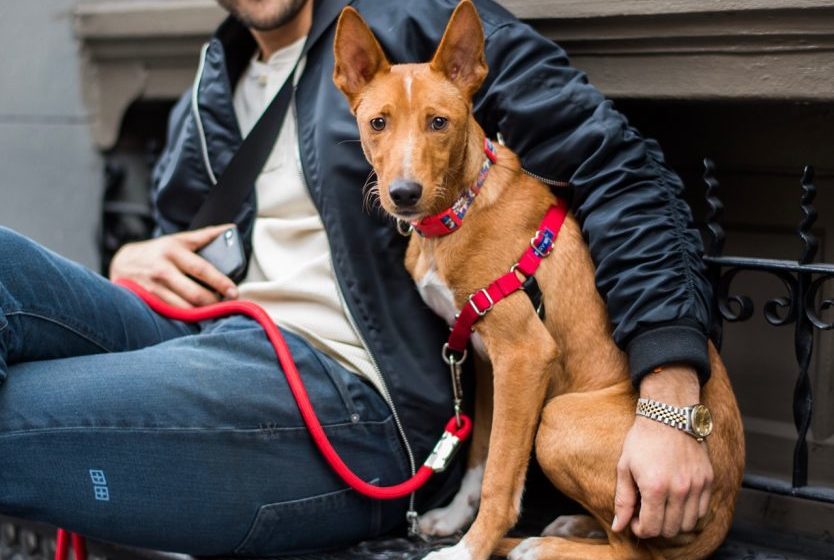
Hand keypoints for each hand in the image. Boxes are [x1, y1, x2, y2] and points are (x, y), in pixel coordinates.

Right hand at [109, 224, 238, 307]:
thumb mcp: (178, 240)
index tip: (234, 292)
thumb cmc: (158, 251)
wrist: (122, 263)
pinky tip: (196, 318)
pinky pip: (172, 315)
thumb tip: (230, 229)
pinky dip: (187, 319)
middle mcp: (162, 270)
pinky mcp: (147, 302)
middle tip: (226, 305)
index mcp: (173, 252)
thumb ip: (205, 236)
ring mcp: (153, 288)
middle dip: (213, 302)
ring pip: (184, 308)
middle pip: (194, 294)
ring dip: (202, 313)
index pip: (202, 269)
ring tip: (214, 312)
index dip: (220, 282)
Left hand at [611, 366, 712, 538]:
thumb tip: (618, 526)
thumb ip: (623, 500)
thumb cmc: (642, 440)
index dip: (640, 529)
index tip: (635, 520)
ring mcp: (696, 485)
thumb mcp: (625, 468)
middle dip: (655, 527)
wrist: (668, 415)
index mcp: (655, 487)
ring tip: (661, 508)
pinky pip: (702, 510)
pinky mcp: (708, 480)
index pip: (651, 528)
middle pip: (670, 529)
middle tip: (646, 513)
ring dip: (673, 522)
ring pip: (688, 524)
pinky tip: (676, 501)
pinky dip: (690, 513)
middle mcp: (679, 489)